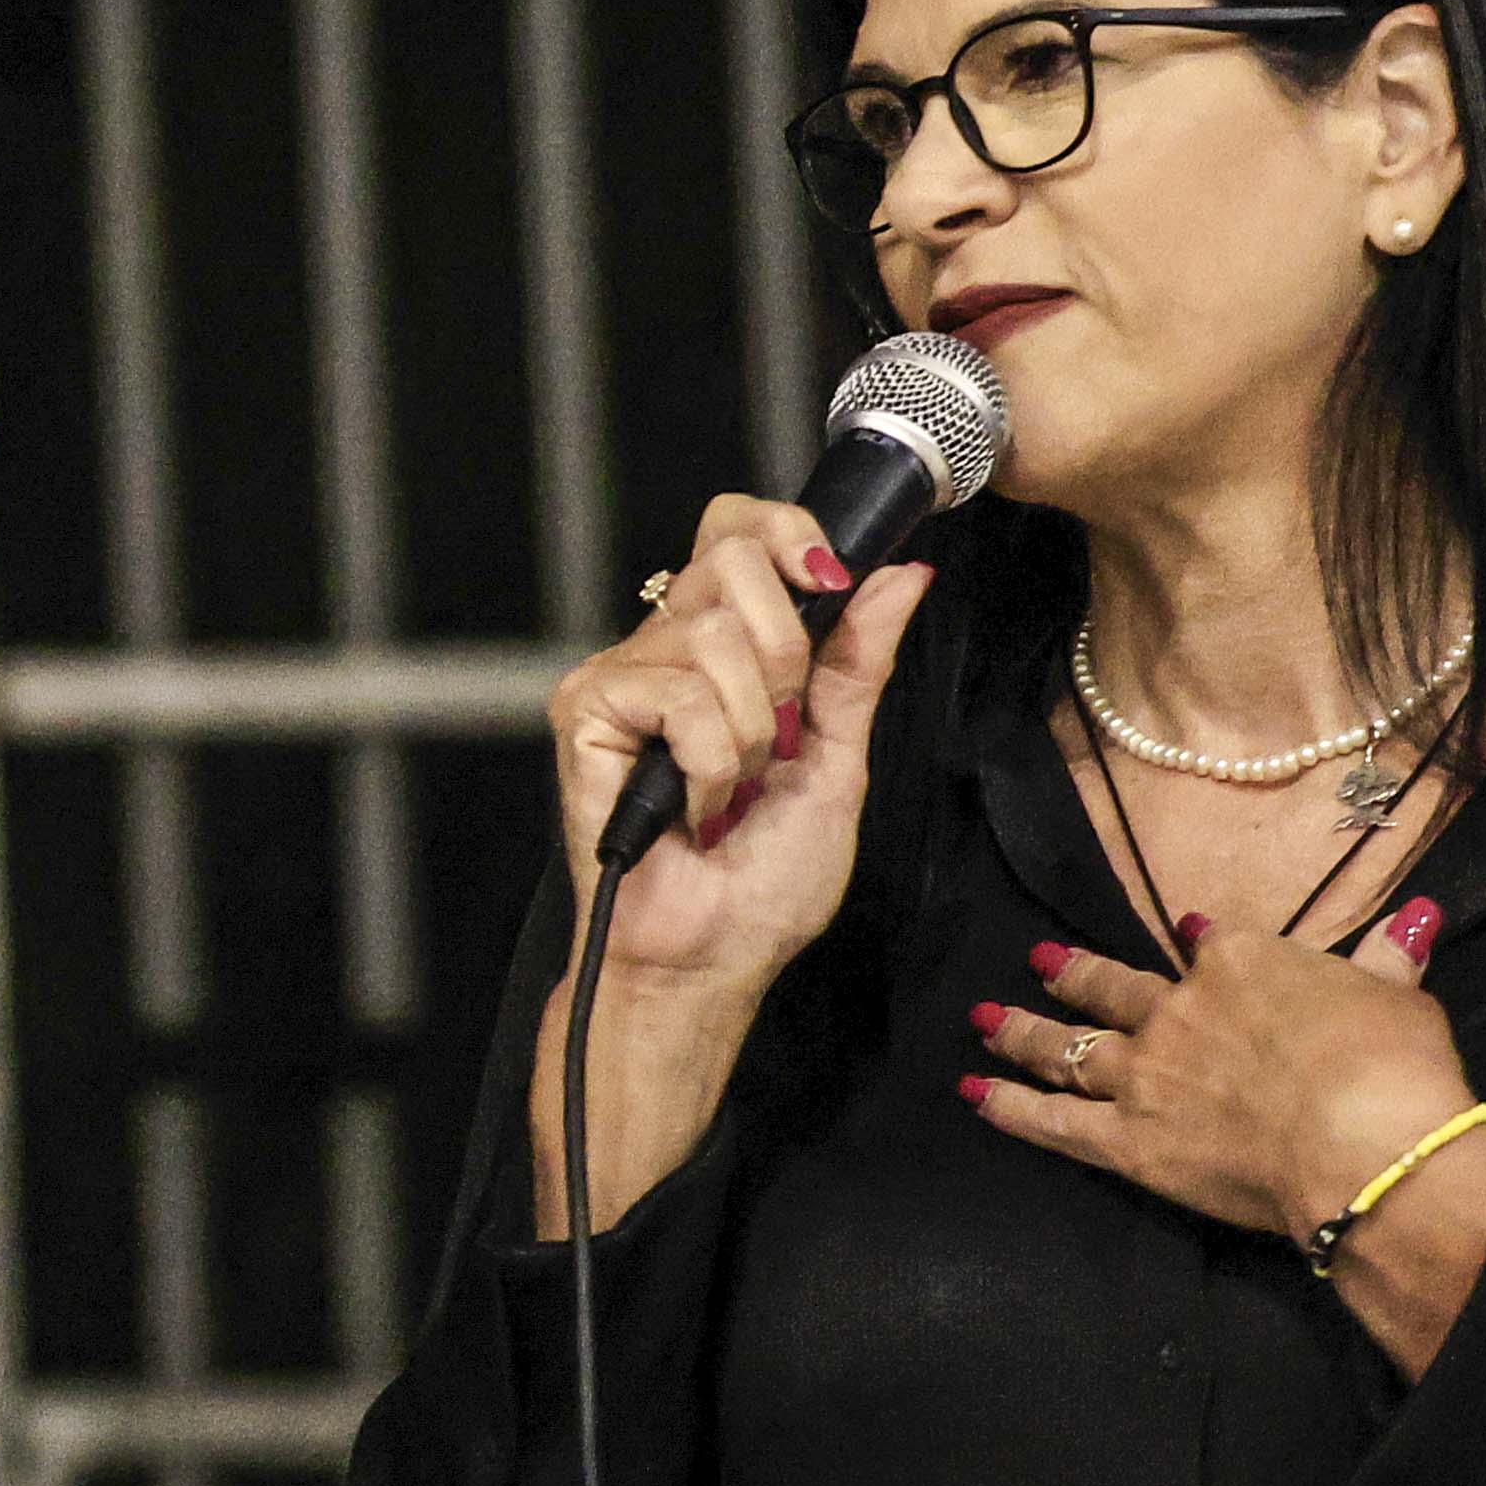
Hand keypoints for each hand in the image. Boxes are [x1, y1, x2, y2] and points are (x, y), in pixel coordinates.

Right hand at [551, 503, 933, 1003]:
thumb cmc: (766, 880)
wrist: (714, 955)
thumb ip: (858, 662)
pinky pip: (678, 696)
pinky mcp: (585, 709)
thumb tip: (901, 573)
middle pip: (731, 556)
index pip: (738, 530)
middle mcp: (665, 645)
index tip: (828, 581)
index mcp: (724, 647)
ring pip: (717, 638)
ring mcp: (621, 674)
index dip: (785, 532)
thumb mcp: (840, 758)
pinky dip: (709, 764)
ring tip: (730, 789)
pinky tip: (693, 806)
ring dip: (752, 735)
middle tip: (777, 736)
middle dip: (787, 653)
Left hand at [967, 904, 1482, 1274]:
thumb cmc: (1396, 1068)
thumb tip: (1411, 921)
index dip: (1198, 946)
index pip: (1211, 947)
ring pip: (1069, 1048)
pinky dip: (1012, 1106)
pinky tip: (973, 1092)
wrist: (1367, 1143)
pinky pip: (1056, 1122)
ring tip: (981, 1017)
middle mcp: (1178, 1010)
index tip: (1185, 939)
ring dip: (1020, 1030)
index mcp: (1244, 965)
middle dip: (1073, 975)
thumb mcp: (1401, 1001)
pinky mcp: (1130, 1142)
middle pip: (1114, 988)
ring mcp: (1146, 1074)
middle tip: (1038, 962)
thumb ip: (1388, 963)